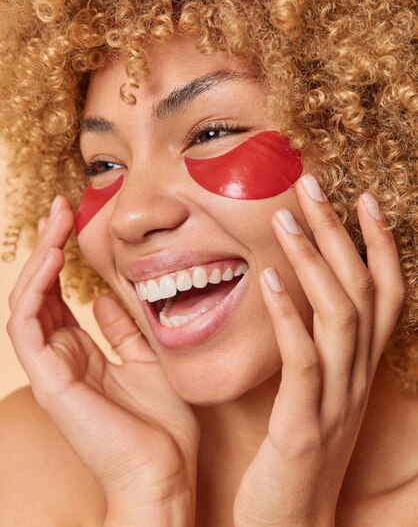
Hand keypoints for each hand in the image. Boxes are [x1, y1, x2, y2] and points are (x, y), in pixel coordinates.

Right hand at [7, 196, 198, 525]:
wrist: (164, 475)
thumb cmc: (161, 426)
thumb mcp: (147, 362)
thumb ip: (123, 332)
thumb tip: (108, 300)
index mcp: (82, 354)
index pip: (59, 295)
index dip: (63, 256)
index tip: (76, 218)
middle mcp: (61, 357)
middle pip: (40, 290)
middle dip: (48, 245)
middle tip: (60, 206)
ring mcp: (52, 369)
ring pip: (27, 301)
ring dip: (39, 257)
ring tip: (55, 220)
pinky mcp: (50, 380)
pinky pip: (27, 325)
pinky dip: (35, 288)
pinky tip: (52, 256)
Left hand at [233, 174, 405, 526]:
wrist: (292, 525)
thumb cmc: (299, 452)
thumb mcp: (317, 393)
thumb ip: (317, 348)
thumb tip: (297, 296)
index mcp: (360, 367)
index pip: (384, 294)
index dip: (379, 244)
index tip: (361, 198)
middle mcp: (357, 376)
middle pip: (362, 289)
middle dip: (340, 232)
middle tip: (313, 185)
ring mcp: (336, 399)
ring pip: (338, 315)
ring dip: (314, 261)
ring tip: (285, 218)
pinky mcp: (305, 423)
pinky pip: (303, 358)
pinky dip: (288, 313)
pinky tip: (268, 278)